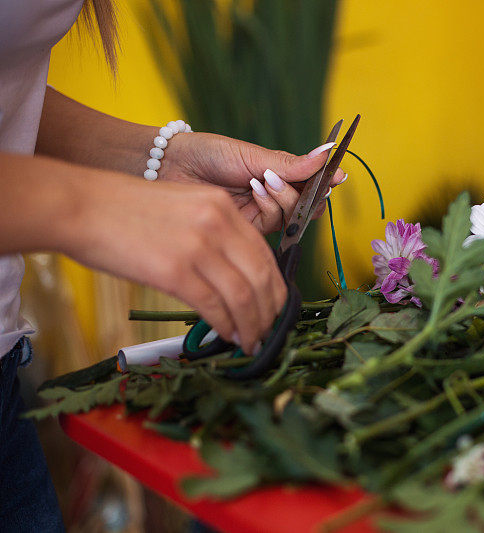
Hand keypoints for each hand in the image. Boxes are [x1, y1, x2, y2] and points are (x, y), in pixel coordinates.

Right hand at [62, 173, 287, 352]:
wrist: (80, 207)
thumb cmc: (124, 211)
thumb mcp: (183, 208)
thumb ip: (214, 234)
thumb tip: (234, 275)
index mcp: (221, 206)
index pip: (264, 253)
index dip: (275, 286)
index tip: (275, 307)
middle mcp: (217, 223)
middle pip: (262, 276)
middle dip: (269, 311)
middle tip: (268, 330)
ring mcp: (198, 247)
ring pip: (243, 295)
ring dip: (252, 325)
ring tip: (251, 341)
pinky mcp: (174, 271)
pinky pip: (214, 306)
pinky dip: (226, 325)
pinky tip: (227, 335)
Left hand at [159, 132, 346, 233]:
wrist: (170, 168)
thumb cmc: (209, 154)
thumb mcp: (254, 155)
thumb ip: (291, 163)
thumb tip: (328, 153)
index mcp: (279, 175)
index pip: (313, 184)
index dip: (326, 182)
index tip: (336, 175)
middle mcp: (274, 197)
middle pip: (309, 206)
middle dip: (307, 195)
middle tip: (293, 179)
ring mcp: (261, 215)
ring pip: (293, 217)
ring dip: (285, 199)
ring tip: (264, 180)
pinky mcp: (248, 231)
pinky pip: (274, 225)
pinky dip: (270, 207)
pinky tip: (255, 190)